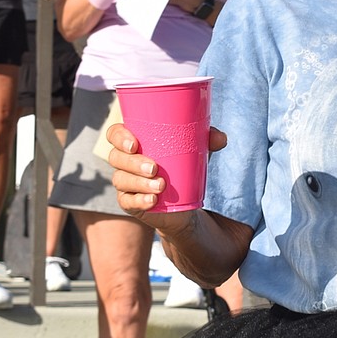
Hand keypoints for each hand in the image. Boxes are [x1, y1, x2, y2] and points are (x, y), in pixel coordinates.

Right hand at [107, 122, 227, 222]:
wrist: (186, 202)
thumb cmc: (184, 167)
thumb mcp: (197, 152)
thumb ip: (207, 141)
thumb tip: (221, 138)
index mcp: (135, 143)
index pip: (115, 134)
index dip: (119, 137)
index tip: (134, 144)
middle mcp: (125, 162)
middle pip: (116, 158)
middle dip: (133, 163)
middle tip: (154, 168)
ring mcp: (125, 183)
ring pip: (121, 180)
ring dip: (139, 183)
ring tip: (161, 185)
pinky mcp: (130, 203)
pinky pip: (127, 201)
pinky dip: (139, 200)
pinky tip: (153, 201)